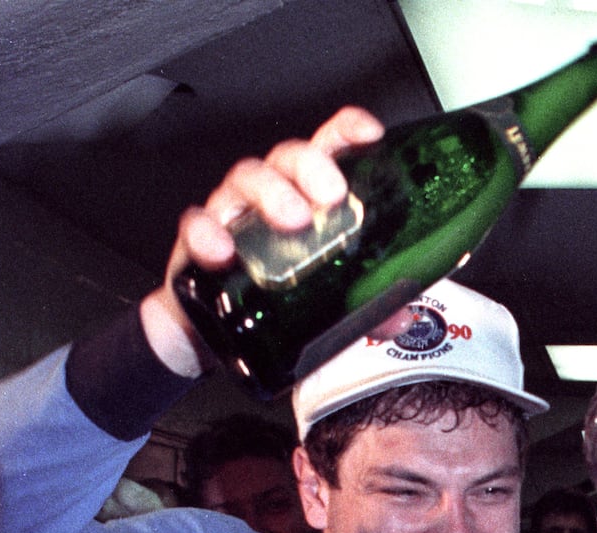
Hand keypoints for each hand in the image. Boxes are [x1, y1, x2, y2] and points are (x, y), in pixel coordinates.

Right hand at [142, 107, 406, 373]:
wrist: (215, 335)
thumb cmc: (279, 299)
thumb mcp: (333, 304)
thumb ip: (369, 306)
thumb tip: (399, 318)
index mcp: (309, 197)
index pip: (329, 147)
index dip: (347, 132)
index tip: (370, 135)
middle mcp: (271, 194)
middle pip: (290, 156)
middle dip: (313, 166)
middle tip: (333, 195)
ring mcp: (234, 214)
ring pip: (246, 177)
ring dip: (272, 192)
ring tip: (294, 221)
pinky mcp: (198, 241)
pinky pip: (196, 223)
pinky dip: (207, 232)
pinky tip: (224, 251)